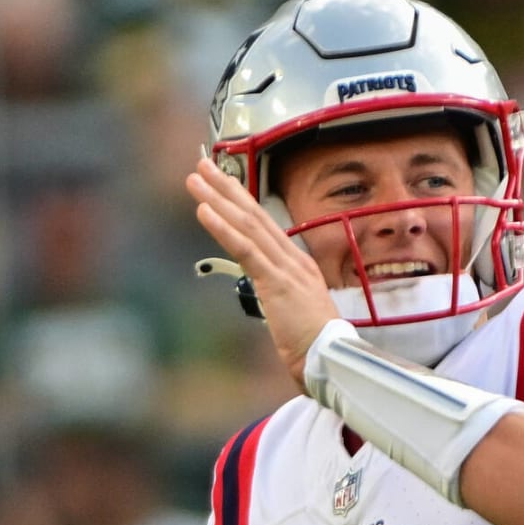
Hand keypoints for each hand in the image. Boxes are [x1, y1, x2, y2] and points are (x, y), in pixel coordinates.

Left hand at [187, 157, 338, 386]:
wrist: (329, 359)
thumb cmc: (313, 346)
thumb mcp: (294, 315)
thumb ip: (281, 298)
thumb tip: (268, 296)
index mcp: (298, 266)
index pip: (265, 227)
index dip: (242, 203)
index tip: (224, 185)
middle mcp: (293, 259)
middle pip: (255, 215)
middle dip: (226, 188)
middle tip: (202, 165)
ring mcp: (285, 267)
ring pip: (247, 224)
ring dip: (217, 199)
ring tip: (195, 178)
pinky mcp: (275, 281)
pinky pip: (245, 248)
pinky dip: (222, 227)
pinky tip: (204, 210)